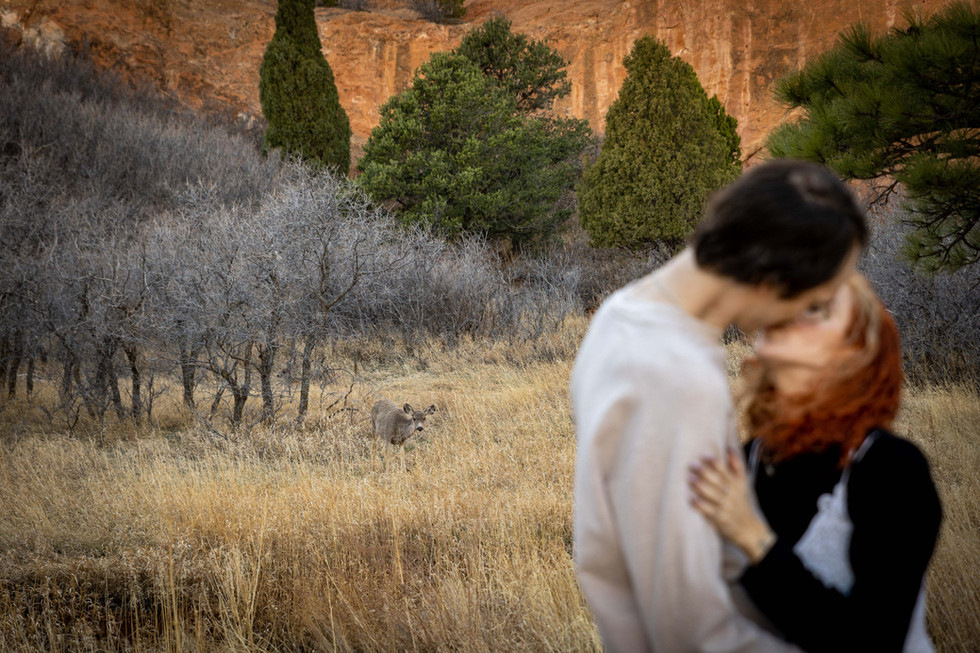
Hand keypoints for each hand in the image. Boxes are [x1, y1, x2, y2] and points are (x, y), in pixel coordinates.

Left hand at [689, 449, 775, 563]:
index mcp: (737, 483)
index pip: (727, 471)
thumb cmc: (741, 502)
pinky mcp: (720, 518)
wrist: (750, 529)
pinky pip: (709, 511)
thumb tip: (729, 447)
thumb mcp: (743, 484)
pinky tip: (691, 499)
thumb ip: (736, 466)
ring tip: (690, 479)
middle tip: (691, 465)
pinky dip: (700, 505)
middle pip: (718, 481)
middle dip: (705, 472)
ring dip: (700, 486)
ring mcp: (726, 506)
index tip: (704, 456)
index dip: (716, 463)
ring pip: (713, 494)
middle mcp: (732, 494)